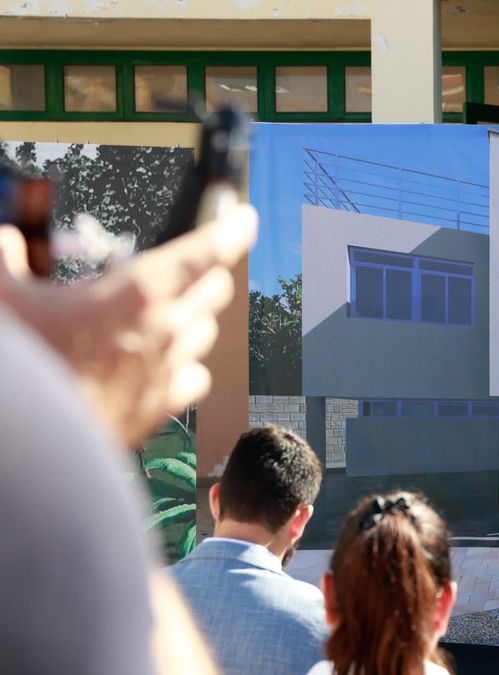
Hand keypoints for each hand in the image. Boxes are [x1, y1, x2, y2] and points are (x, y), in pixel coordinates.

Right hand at [0, 205, 257, 446]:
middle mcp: (168, 329)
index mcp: (141, 292)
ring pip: (207, 332)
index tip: (243, 219)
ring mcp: (170, 369)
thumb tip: (5, 240)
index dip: (232, 229)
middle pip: (217, 289)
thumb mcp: (5, 299)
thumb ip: (5, 260)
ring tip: (168, 313)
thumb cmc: (25, 366)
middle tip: (191, 269)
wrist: (29, 440)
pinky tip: (166, 364)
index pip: (209, 250)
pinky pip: (196, 377)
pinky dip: (187, 366)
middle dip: (208, 273)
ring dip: (195, 317)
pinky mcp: (163, 405)